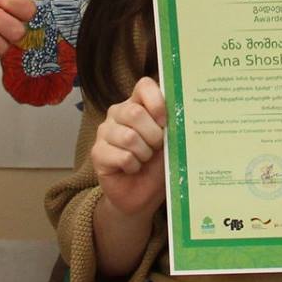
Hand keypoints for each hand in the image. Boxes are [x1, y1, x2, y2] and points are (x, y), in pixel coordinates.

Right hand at [91, 76, 167, 218]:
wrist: (141, 195)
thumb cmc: (157, 165)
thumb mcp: (169, 142)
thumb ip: (172, 125)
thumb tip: (184, 115)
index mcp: (137, 104)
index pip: (144, 86)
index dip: (157, 101)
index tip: (165, 121)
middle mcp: (118, 113)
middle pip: (135, 113)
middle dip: (153, 135)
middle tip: (157, 147)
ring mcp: (104, 132)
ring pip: (129, 137)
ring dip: (144, 154)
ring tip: (144, 160)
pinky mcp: (97, 153)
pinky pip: (123, 156)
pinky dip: (134, 166)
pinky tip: (132, 169)